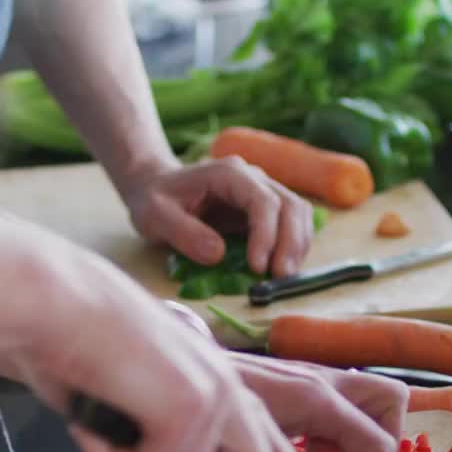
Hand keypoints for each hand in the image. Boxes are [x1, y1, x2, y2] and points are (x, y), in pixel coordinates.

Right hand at [0, 232, 307, 451]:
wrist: (46, 303)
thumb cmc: (67, 342)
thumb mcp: (126, 392)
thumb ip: (160, 431)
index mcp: (215, 377)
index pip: (266, 433)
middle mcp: (225, 384)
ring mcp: (213, 394)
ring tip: (99, 441)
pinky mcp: (188, 406)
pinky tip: (89, 432)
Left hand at [119, 157, 313, 277]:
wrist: (155, 188)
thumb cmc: (154, 199)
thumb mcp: (155, 216)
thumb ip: (184, 233)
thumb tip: (218, 254)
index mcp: (228, 174)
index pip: (263, 201)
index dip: (266, 235)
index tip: (257, 267)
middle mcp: (252, 178)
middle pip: (290, 205)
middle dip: (290, 243)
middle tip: (280, 278)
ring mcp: (261, 192)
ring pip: (298, 213)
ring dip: (297, 246)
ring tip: (283, 277)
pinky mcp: (263, 210)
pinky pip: (290, 224)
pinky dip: (292, 246)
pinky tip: (281, 268)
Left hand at [227, 355, 406, 451]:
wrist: (184, 367)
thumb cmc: (212, 401)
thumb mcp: (246, 441)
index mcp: (317, 398)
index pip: (378, 443)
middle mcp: (325, 382)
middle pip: (392, 401)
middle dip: (384, 442)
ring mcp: (315, 380)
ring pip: (370, 402)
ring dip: (360, 436)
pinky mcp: (303, 384)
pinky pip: (342, 407)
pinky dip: (337, 431)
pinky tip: (307, 449)